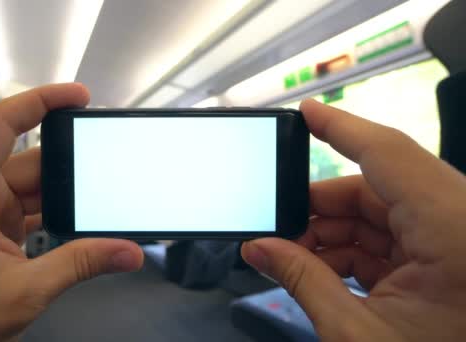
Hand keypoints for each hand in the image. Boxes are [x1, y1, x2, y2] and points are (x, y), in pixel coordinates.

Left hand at [0, 83, 143, 340]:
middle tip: (108, 168)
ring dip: (61, 197)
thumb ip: (78, 264)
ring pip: (27, 190)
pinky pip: (22, 212)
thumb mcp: (19, 292)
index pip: (1, 124)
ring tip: (99, 202)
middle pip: (26, 161)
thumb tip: (126, 252)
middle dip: (68, 165)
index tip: (79, 96)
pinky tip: (77, 225)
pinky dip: (49, 217)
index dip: (42, 101)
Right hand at [242, 99, 465, 340]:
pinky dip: (357, 250)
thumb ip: (304, 282)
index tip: (305, 111)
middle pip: (376, 187)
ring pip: (382, 212)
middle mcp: (461, 220)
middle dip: (319, 208)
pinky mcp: (450, 252)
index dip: (340, 128)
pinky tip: (325, 269)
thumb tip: (259, 249)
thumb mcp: (361, 335)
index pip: (388, 154)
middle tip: (276, 231)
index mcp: (453, 229)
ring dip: (335, 233)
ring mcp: (457, 236)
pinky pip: (395, 234)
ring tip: (296, 260)